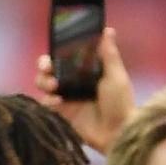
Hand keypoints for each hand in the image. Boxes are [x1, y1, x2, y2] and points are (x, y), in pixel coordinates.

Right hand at [34, 26, 134, 151]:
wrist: (119, 134)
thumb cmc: (122, 104)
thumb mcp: (116, 76)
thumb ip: (109, 54)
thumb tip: (108, 30)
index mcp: (85, 71)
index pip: (64, 56)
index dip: (55, 51)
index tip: (54, 49)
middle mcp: (73, 83)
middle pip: (49, 69)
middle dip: (44, 65)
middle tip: (48, 68)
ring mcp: (66, 99)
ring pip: (43, 84)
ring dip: (44, 81)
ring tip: (54, 85)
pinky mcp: (62, 115)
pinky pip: (46, 104)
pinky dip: (48, 101)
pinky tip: (58, 101)